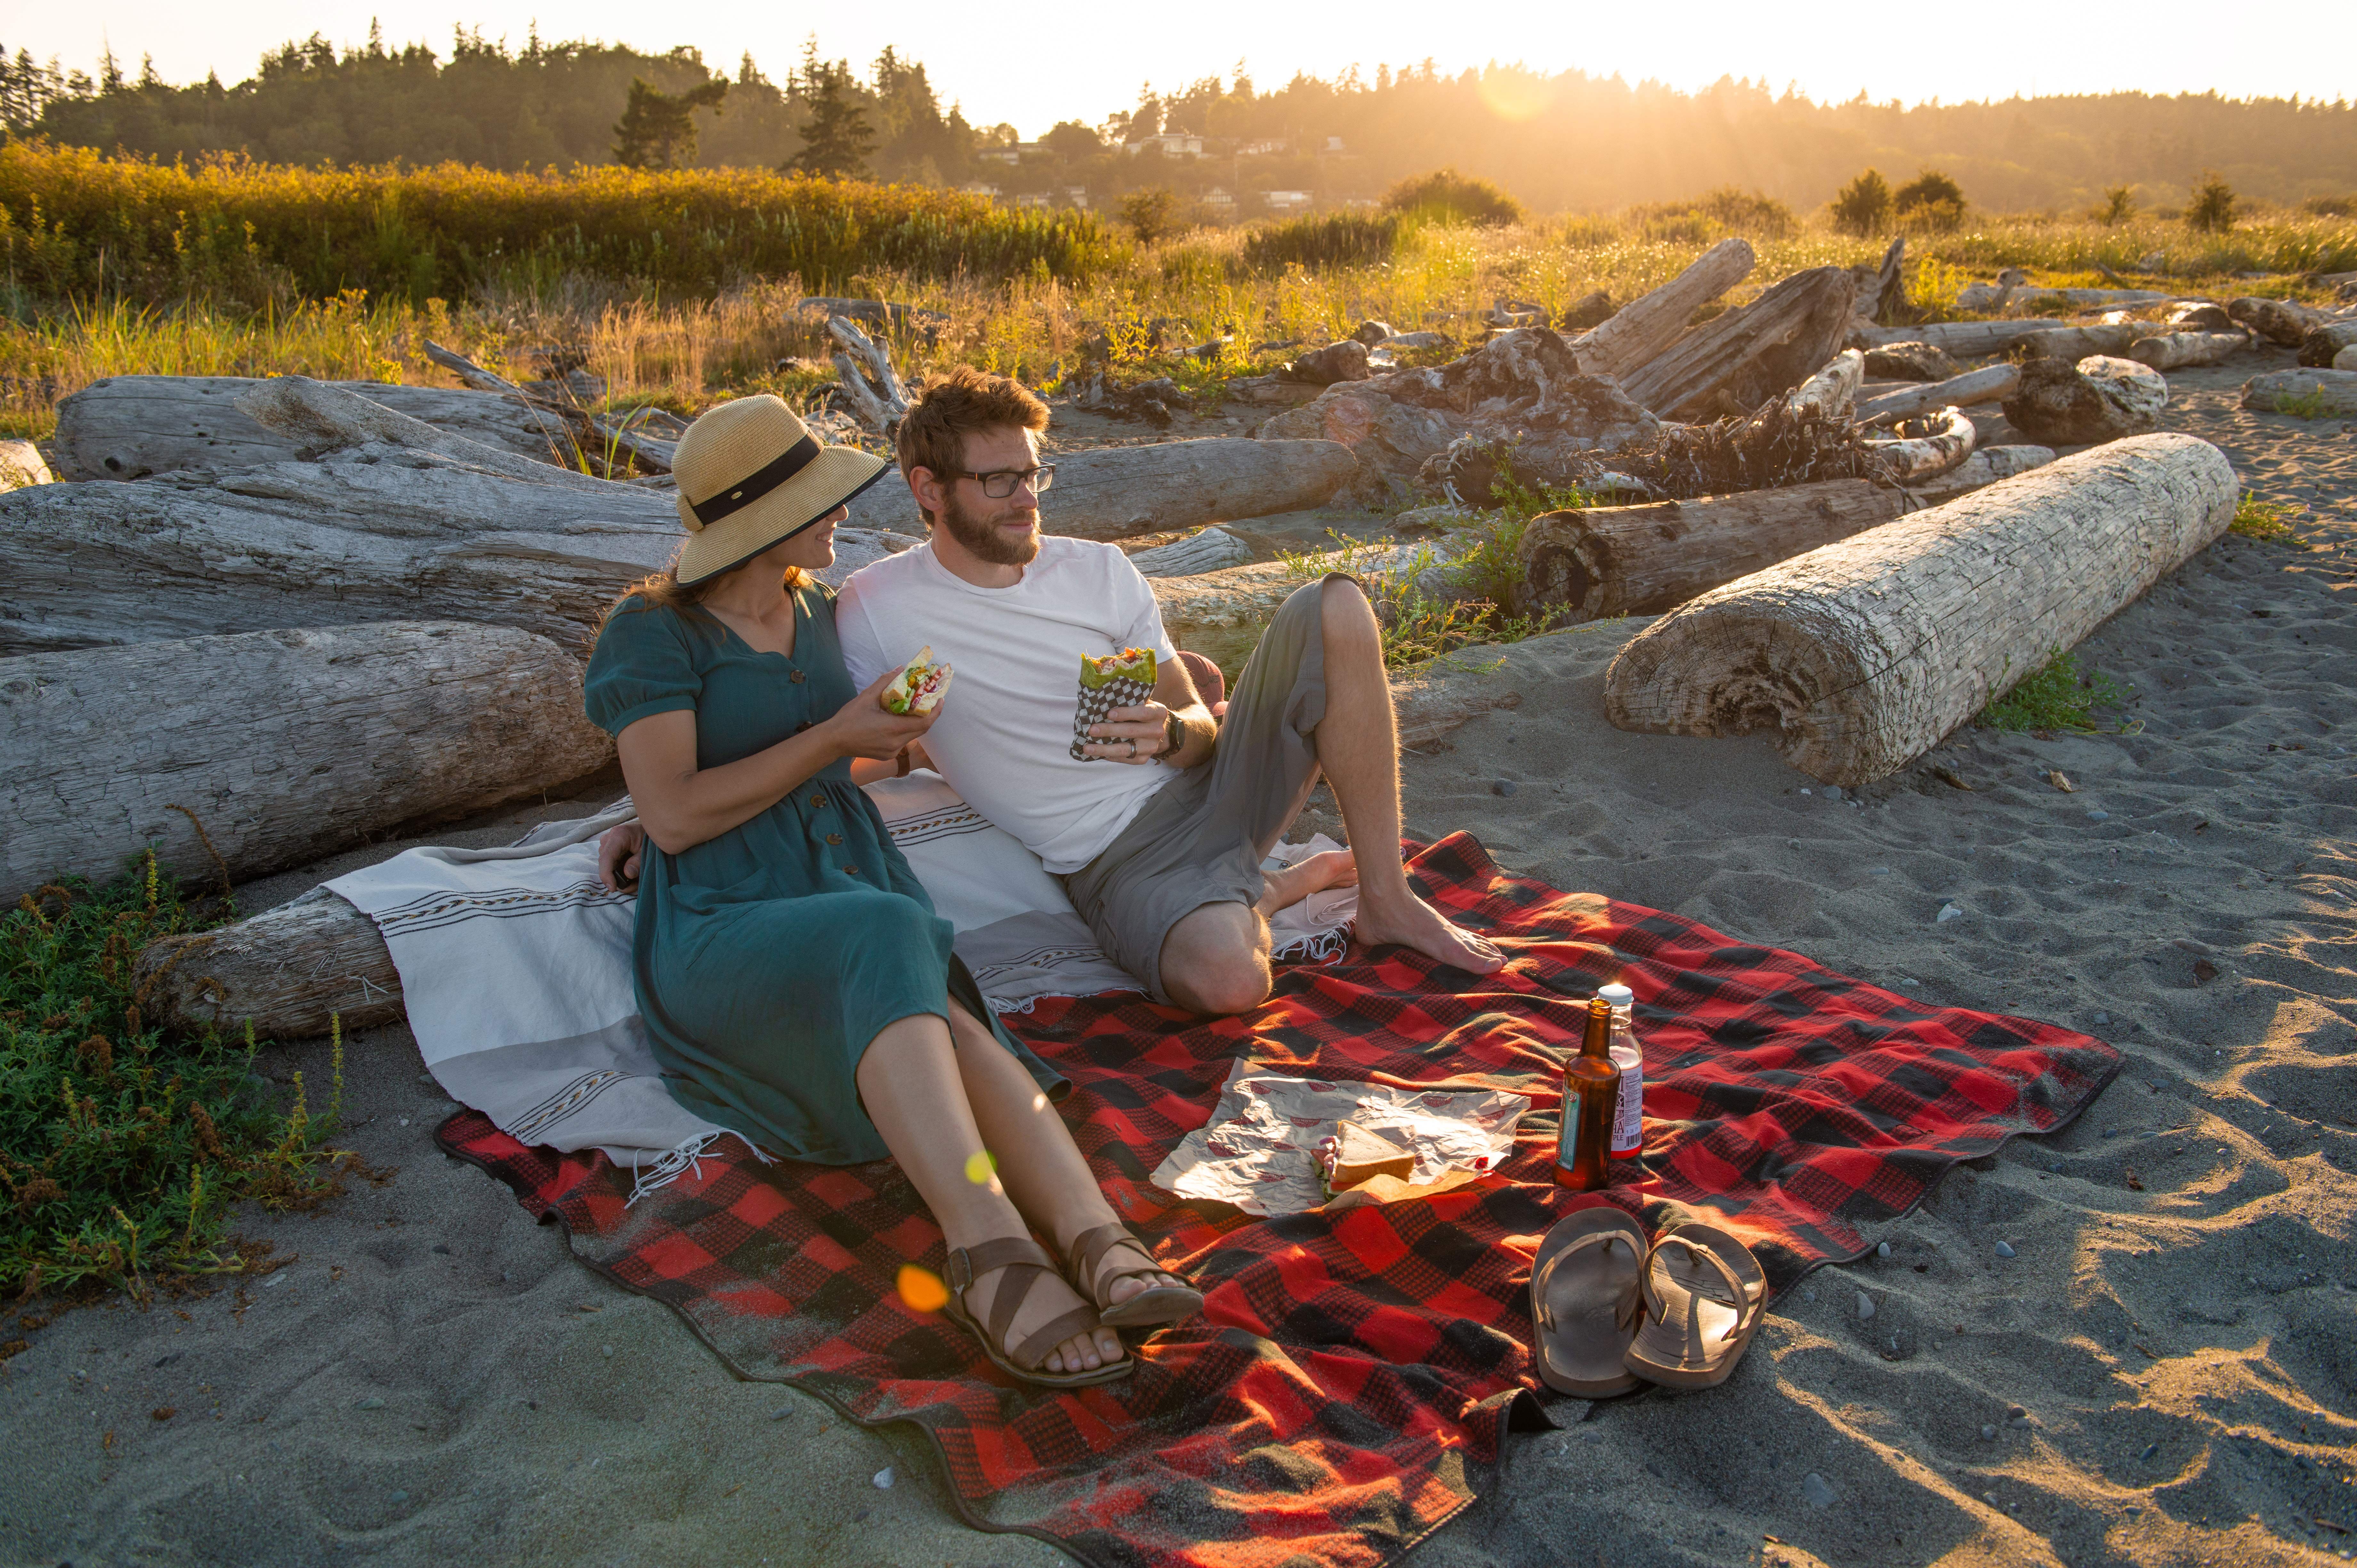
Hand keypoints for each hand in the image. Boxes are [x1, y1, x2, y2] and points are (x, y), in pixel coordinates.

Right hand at [599, 822, 644, 891]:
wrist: (651, 827)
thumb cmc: (650, 836)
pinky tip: (633, 873)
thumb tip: (628, 874)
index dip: (606, 875)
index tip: (613, 888)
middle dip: (619, 878)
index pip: (606, 858)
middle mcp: (608, 839)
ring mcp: (607, 845)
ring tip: (638, 878)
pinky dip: (621, 871)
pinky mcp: (610, 850)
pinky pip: (612, 865)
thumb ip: (638, 862)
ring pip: (609, 867)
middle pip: (607, 865)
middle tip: (636, 884)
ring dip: (622, 876)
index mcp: (618, 835)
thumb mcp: (648, 849)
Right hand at [824, 668, 941, 760]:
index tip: (941, 699)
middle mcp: (896, 743)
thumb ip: (885, 682)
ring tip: (914, 708)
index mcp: (893, 729)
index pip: (924, 723)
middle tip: (930, 700)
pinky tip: (899, 720)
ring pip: (912, 736)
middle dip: (928, 715)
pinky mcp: (887, 755)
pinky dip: (905, 730)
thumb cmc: (849, 718)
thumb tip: (900, 669)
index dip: (936, 712)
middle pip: (921, 730)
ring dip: (915, 722)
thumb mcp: (866, 697)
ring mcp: (892, 751)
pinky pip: (902, 741)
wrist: (834, 741)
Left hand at [1084, 700, 1169, 764]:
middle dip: (1109, 730)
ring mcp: (1151, 747)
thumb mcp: (1142, 703)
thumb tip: (1100, 703)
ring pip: (1125, 749)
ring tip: (1087, 748)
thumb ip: (1128, 701)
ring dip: (1104, 749)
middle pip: (1131, 731)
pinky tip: (1097, 754)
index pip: (1142, 712)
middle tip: (1091, 730)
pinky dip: (1109, 756)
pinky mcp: (1144, 759)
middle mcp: (1157, 730)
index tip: (1108, 714)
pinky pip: (1124, 759)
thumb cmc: (1142, 712)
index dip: (1126, 713)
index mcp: (1158, 712)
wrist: (1157, 730)